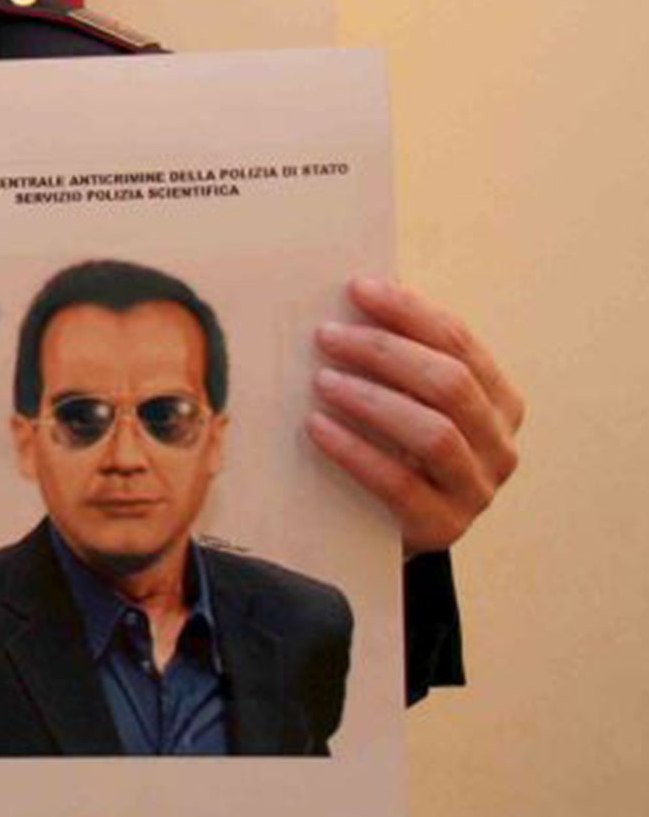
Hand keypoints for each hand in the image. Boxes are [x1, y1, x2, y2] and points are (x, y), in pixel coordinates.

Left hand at [308, 276, 524, 554]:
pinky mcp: (442, 528)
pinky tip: (317, 428)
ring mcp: (477, 490)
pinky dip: (355, 450)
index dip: (409, 311)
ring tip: (320, 380)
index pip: (459, 342)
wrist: (384, 528)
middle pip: (449, 383)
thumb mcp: (403, 397)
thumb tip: (357, 288)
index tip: (357, 287)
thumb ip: (395, 353)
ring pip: (434, 433)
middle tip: (326, 336)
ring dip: (372, 399)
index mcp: (498, 400)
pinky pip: (400, 484)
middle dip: (384, 352)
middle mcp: (499, 445)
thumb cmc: (391, 446)